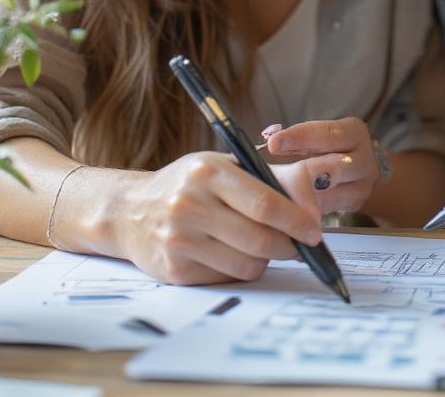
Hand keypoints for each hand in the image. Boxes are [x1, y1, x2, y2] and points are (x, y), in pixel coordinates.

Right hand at [116, 151, 322, 285]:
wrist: (129, 210)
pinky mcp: (175, 270)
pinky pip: (227, 279)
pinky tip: (232, 253)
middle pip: (260, 239)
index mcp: (209, 172)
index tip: (315, 230)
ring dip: (266, 260)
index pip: (264, 203)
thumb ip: (268, 178)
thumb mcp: (224, 166)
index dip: (297, 220)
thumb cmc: (189, 184)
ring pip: (247, 265)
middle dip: (290, 245)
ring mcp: (180, 240)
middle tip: (300, 244)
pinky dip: (240, 270)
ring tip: (262, 245)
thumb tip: (312, 202)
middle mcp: (191, 204)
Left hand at [266, 117, 378, 214]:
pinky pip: (329, 212)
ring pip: (333, 194)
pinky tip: (288, 214)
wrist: (353, 173)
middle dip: (304, 172)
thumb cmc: (323, 150)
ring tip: (278, 199)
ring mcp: (363, 186)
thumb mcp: (311, 139)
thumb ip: (290, 141)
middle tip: (275, 176)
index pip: (327, 134)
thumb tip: (265, 143)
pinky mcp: (355, 207)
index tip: (273, 144)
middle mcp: (365, 159)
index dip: (299, 137)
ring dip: (304, 198)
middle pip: (336, 166)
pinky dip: (307, 214)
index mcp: (353, 132)